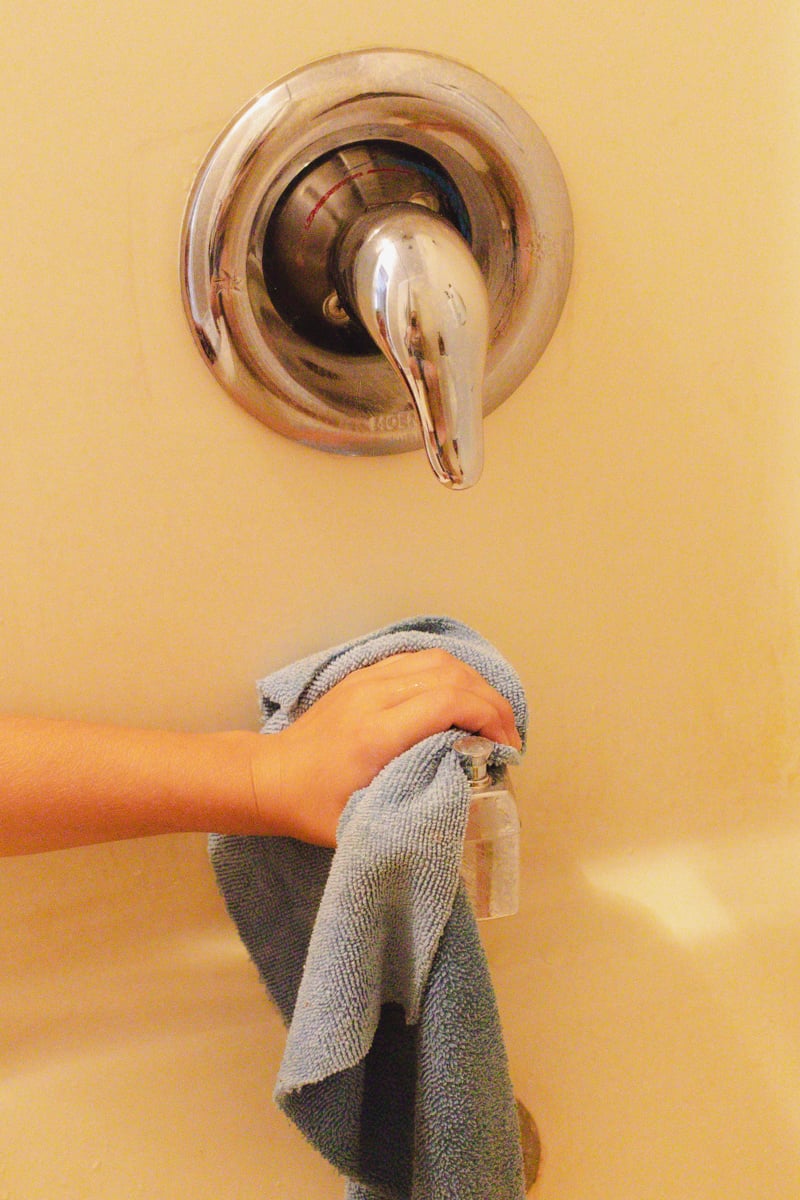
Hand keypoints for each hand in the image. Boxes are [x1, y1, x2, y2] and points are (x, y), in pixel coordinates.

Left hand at [251, 649, 520, 845]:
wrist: (268, 777)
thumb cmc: (312, 806)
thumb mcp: (363, 823)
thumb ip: (414, 811)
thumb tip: (469, 806)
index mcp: (375, 733)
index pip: (449, 702)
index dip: (490, 718)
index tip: (506, 749)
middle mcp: (374, 696)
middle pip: (452, 675)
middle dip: (492, 703)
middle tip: (508, 738)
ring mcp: (368, 679)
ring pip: (439, 660)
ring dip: (475, 685)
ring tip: (491, 719)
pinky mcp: (365, 674)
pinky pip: (420, 660)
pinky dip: (452, 675)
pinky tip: (462, 700)